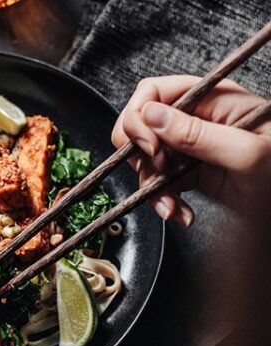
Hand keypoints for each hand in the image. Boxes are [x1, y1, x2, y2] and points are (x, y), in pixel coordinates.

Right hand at [112, 75, 270, 225]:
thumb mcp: (245, 154)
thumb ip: (197, 132)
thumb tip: (151, 114)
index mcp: (214, 99)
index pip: (156, 91)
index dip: (140, 116)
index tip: (149, 147)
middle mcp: (198, 118)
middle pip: (142, 123)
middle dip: (140, 153)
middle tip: (157, 172)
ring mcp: (191, 147)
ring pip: (145, 158)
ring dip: (150, 185)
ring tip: (171, 207)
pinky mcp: (187, 173)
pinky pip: (156, 181)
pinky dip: (161, 200)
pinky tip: (178, 212)